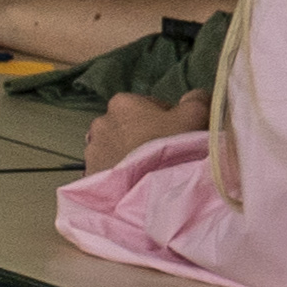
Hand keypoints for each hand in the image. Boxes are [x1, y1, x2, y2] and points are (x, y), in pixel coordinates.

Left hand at [87, 85, 208, 170]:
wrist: (146, 191)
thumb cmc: (170, 147)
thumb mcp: (193, 116)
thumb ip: (195, 100)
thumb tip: (196, 95)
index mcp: (122, 102)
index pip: (150, 105)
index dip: (168, 119)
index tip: (178, 134)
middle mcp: (101, 122)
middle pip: (132, 126)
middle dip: (147, 136)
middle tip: (165, 153)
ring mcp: (91, 149)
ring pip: (119, 147)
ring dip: (132, 154)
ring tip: (150, 169)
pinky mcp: (89, 172)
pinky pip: (110, 167)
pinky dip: (122, 172)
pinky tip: (136, 180)